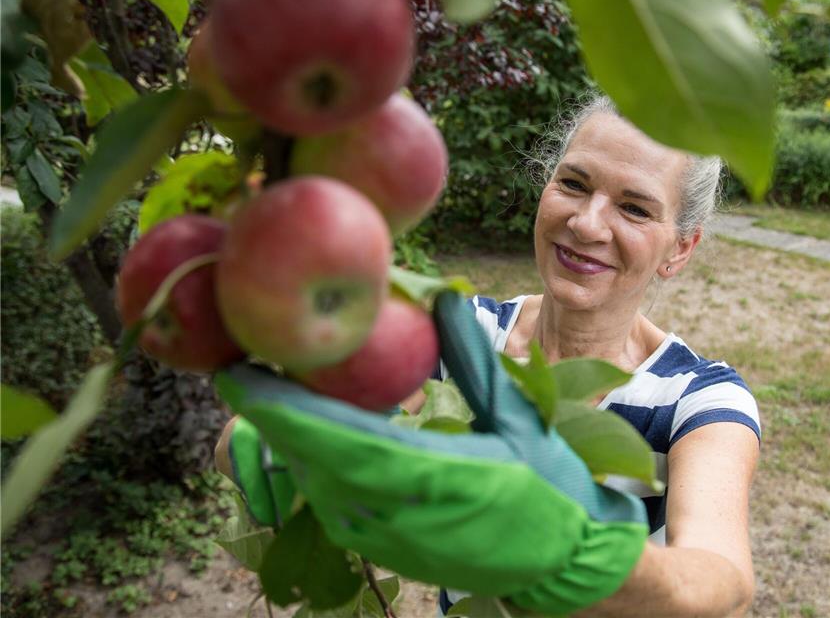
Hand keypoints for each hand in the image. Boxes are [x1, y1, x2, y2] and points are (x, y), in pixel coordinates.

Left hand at [215, 291, 648, 615]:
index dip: (284, 410)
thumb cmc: (549, 487)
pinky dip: (309, 463)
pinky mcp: (381, 549)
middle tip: (240, 364)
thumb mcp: (518, 417)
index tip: (240, 373)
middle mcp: (397, 514)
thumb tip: (443, 296)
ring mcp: (384, 539)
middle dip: (269, 415)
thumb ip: (474, 360)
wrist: (559, 562)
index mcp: (435, 477)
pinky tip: (304, 433)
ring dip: (286, 437)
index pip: (341, 440)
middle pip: (311, 460)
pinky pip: (329, 502)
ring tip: (264, 390)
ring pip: (313, 483)